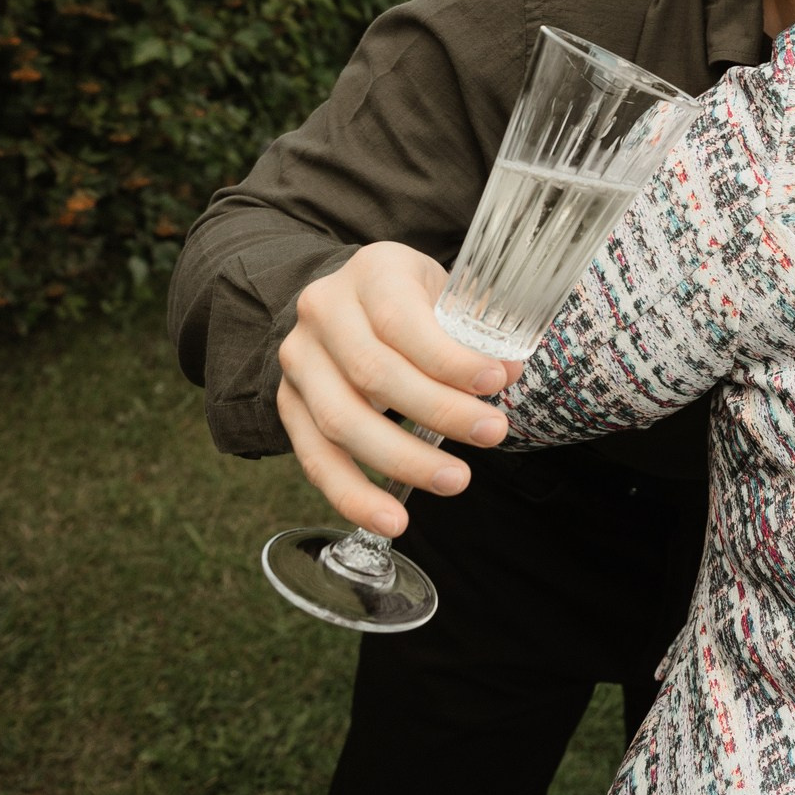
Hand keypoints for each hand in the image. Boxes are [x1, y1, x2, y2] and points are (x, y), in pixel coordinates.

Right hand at [276, 241, 522, 534]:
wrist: (349, 299)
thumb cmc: (413, 299)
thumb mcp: (443, 293)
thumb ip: (471, 331)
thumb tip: (507, 374)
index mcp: (370, 273)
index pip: (404, 322)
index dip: (450, 359)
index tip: (498, 383)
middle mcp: (322, 312)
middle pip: (374, 374)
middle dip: (439, 411)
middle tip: (493, 433)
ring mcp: (298, 360)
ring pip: (340, 420)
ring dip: (402, 460)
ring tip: (455, 481)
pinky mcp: (286, 404)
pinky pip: (314, 458)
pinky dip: (352, 494)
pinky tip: (390, 520)